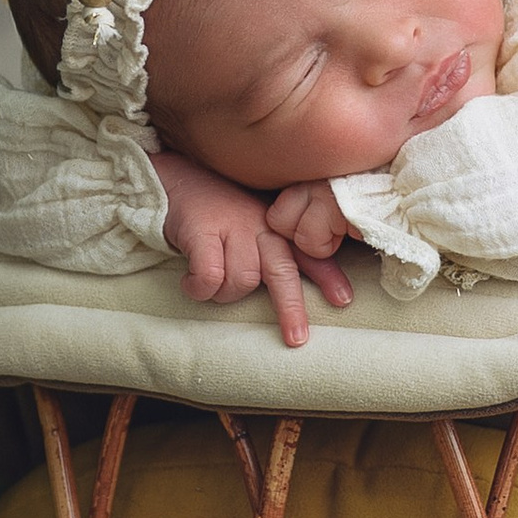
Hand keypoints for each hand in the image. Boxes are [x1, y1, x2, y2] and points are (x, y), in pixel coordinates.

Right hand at [154, 153, 354, 346]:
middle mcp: (260, 226)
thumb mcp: (253, 227)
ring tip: (208, 286)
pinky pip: (210, 276)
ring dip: (223, 294)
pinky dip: (199, 288)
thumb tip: (293, 289)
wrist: (174, 179)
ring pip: (241, 281)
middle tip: (296, 338)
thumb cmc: (214, 213)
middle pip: (283, 272)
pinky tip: (190, 283)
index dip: (327, 277)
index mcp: (275, 228)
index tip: (342, 300)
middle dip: (291, 308)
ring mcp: (233, 226)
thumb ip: (273, 253)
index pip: (307, 253)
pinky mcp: (203, 230)